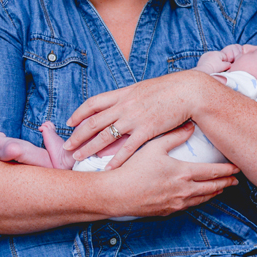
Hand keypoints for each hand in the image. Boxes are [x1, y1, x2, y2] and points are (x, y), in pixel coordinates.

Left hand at [63, 69, 215, 167]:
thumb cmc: (169, 90)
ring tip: (78, 158)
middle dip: (77, 135)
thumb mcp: (143, 89)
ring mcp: (134, 118)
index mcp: (122, 94)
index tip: (69, 122)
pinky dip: (115, 159)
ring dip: (89, 148)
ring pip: (105, 136)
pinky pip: (127, 148)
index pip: (93, 103)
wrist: (190, 91)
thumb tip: (119, 103)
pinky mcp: (147, 130)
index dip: (79, 113)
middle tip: (67, 147)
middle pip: (93, 122)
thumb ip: (129, 97)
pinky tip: (107, 168)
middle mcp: (124, 106)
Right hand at [103, 122, 238, 215]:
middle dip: (226, 183)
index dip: (228, 170)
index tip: (238, 167)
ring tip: (221, 189)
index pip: (214, 172)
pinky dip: (199, 201)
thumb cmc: (132, 168)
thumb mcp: (153, 147)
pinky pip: (189, 206)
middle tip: (236, 180)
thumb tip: (190, 126)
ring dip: (214, 193)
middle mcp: (184, 191)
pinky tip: (198, 198)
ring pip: (202, 199)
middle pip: (212, 188)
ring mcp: (176, 203)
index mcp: (183, 173)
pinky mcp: (167, 211)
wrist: (116, 194)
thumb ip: (174, 136)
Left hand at [196, 50, 227, 73]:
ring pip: (212, 59)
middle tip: (218, 68)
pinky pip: (207, 61)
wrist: (203, 72)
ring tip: (213, 68)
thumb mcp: (224, 66)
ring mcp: (205, 55)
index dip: (225, 62)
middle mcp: (210, 52)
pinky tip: (209, 67)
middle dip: (219, 62)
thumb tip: (230, 64)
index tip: (224, 67)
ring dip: (214, 62)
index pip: (224, 56)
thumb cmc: (214, 69)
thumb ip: (229, 64)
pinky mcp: (201, 59)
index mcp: (217, 53)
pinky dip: (208, 63)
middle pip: (218, 57)